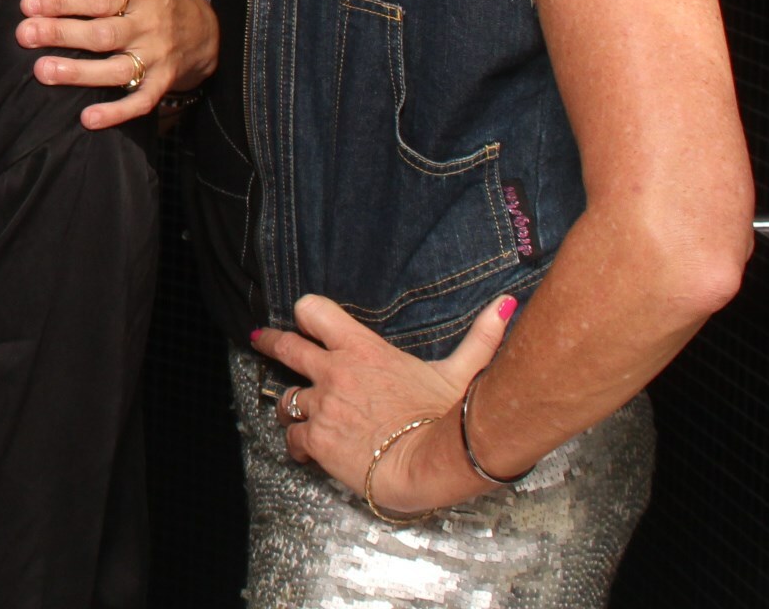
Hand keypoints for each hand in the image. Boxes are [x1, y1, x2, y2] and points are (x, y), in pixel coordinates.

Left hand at [16, 0, 218, 128]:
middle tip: (25, 35)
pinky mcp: (160, 84)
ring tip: (42, 71)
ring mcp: (154, 59)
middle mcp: (147, 28)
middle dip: (61, 34)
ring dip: (79, 73)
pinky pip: (140, 102)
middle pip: (102, 34)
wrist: (204, 33)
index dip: (65, 0)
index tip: (29, 3)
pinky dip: (116, 112)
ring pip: (116, 70)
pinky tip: (87, 119)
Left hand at [253, 292, 514, 513]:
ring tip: (299, 413)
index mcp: (361, 350)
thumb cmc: (448, 418)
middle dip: (272, 343)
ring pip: (285, 399)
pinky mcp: (316, 439)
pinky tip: (309, 450)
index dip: (308, 314)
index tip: (305, 319)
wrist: (433, 463)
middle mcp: (333, 372)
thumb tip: (506, 305)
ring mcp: (322, 405)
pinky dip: (298, 444)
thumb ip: (480, 338)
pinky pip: (292, 438)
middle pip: (286, 347)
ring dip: (292, 405)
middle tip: (262, 340)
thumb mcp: (463, 373)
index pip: (314, 311)